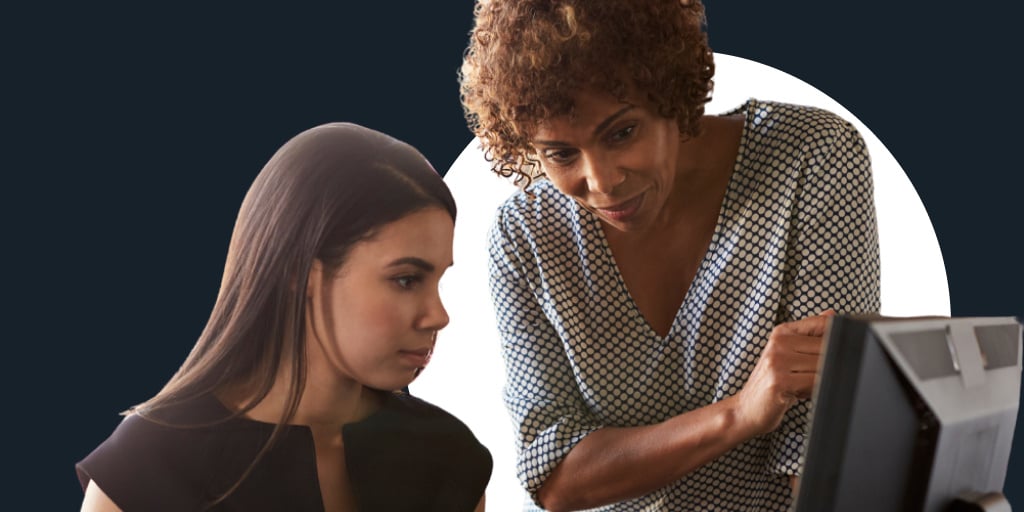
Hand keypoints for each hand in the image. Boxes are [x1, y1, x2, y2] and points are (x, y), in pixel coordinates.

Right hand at [733, 310, 834, 435]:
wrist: (746, 409)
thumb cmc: (771, 383)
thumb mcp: (787, 354)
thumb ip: (810, 334)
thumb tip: (832, 315)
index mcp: (782, 332)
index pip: (823, 325)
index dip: (836, 341)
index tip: (829, 355)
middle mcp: (779, 343)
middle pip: (827, 347)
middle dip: (828, 365)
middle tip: (811, 377)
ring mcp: (778, 361)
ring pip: (823, 365)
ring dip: (821, 380)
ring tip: (803, 386)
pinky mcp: (780, 381)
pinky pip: (815, 382)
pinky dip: (815, 390)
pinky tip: (800, 394)